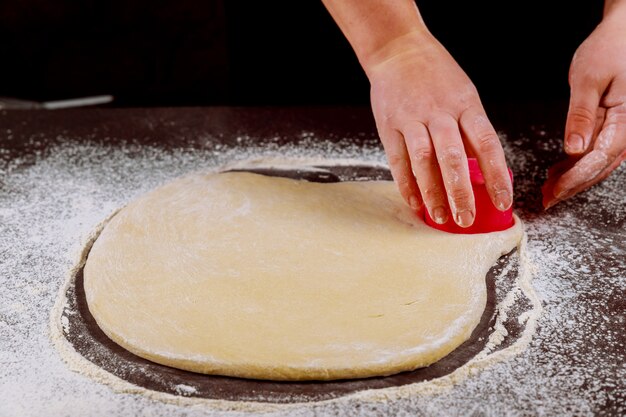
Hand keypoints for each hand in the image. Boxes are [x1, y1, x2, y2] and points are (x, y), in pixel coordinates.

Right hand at [365, 32, 511, 226]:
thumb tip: (483, 170)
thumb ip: (470, 130)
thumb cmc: (436, 75)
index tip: (504, 201)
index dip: (496, 175)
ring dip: (432, 192)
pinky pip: (397, 159)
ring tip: (440, 217)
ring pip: (424, 160)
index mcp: (465, 105)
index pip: (486, 144)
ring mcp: (412, 118)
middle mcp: (440, 112)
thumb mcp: (464, 95)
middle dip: (461, 192)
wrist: (399, 50)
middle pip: (453, 157)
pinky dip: (406, 183)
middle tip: (466, 219)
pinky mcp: (389, 124)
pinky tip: (414, 202)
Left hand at [543, 5, 625, 208]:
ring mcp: (622, 130)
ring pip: (598, 164)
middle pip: (599, 168)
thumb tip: (574, 149)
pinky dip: (577, 164)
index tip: (553, 191)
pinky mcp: (614, 127)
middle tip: (547, 199)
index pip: (598, 159)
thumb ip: (581, 115)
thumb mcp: (589, 80)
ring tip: (548, 188)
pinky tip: (559, 171)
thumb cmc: (609, 50)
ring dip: (574, 178)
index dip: (574, 179)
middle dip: (572, 186)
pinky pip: (597, 152)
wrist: (622, 36)